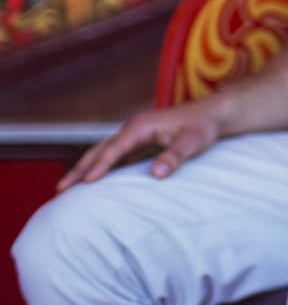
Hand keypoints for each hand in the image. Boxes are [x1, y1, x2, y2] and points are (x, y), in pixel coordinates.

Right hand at [59, 100, 223, 189]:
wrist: (210, 115)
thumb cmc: (202, 127)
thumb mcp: (193, 142)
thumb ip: (175, 156)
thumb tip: (156, 174)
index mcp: (141, 126)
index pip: (115, 148)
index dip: (101, 165)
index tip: (86, 182)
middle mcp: (132, 129)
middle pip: (99, 150)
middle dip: (80, 169)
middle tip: (61, 190)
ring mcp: (132, 135)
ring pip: (102, 153)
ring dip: (84, 169)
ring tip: (66, 189)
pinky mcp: (136, 143)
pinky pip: (112, 156)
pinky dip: (98, 168)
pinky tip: (89, 182)